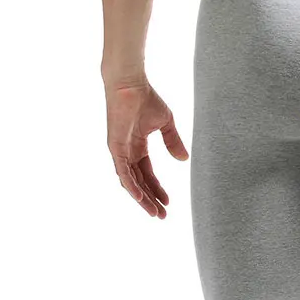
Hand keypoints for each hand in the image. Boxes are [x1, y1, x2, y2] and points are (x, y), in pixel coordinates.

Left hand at [104, 77, 189, 217]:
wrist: (130, 84)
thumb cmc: (146, 98)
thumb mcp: (166, 124)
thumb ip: (173, 142)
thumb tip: (184, 160)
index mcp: (138, 146)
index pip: (147, 173)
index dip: (158, 188)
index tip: (169, 202)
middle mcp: (127, 152)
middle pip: (140, 182)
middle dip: (151, 199)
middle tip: (162, 216)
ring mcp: (120, 151)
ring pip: (130, 182)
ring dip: (142, 199)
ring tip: (154, 212)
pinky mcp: (115, 148)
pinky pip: (123, 173)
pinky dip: (132, 186)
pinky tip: (140, 199)